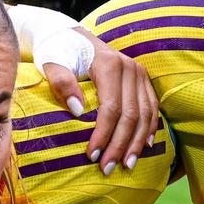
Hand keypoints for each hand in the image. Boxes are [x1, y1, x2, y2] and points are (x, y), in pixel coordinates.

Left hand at [33, 27, 158, 173]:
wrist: (71, 35)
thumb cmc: (58, 50)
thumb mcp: (51, 62)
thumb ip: (61, 82)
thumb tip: (78, 110)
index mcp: (109, 64)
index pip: (111, 108)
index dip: (103, 134)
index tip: (92, 156)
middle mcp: (130, 68)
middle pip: (131, 114)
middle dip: (120, 145)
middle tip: (107, 168)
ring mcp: (139, 73)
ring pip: (145, 114)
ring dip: (137, 142)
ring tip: (127, 165)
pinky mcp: (142, 79)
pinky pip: (152, 107)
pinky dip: (149, 128)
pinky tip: (144, 146)